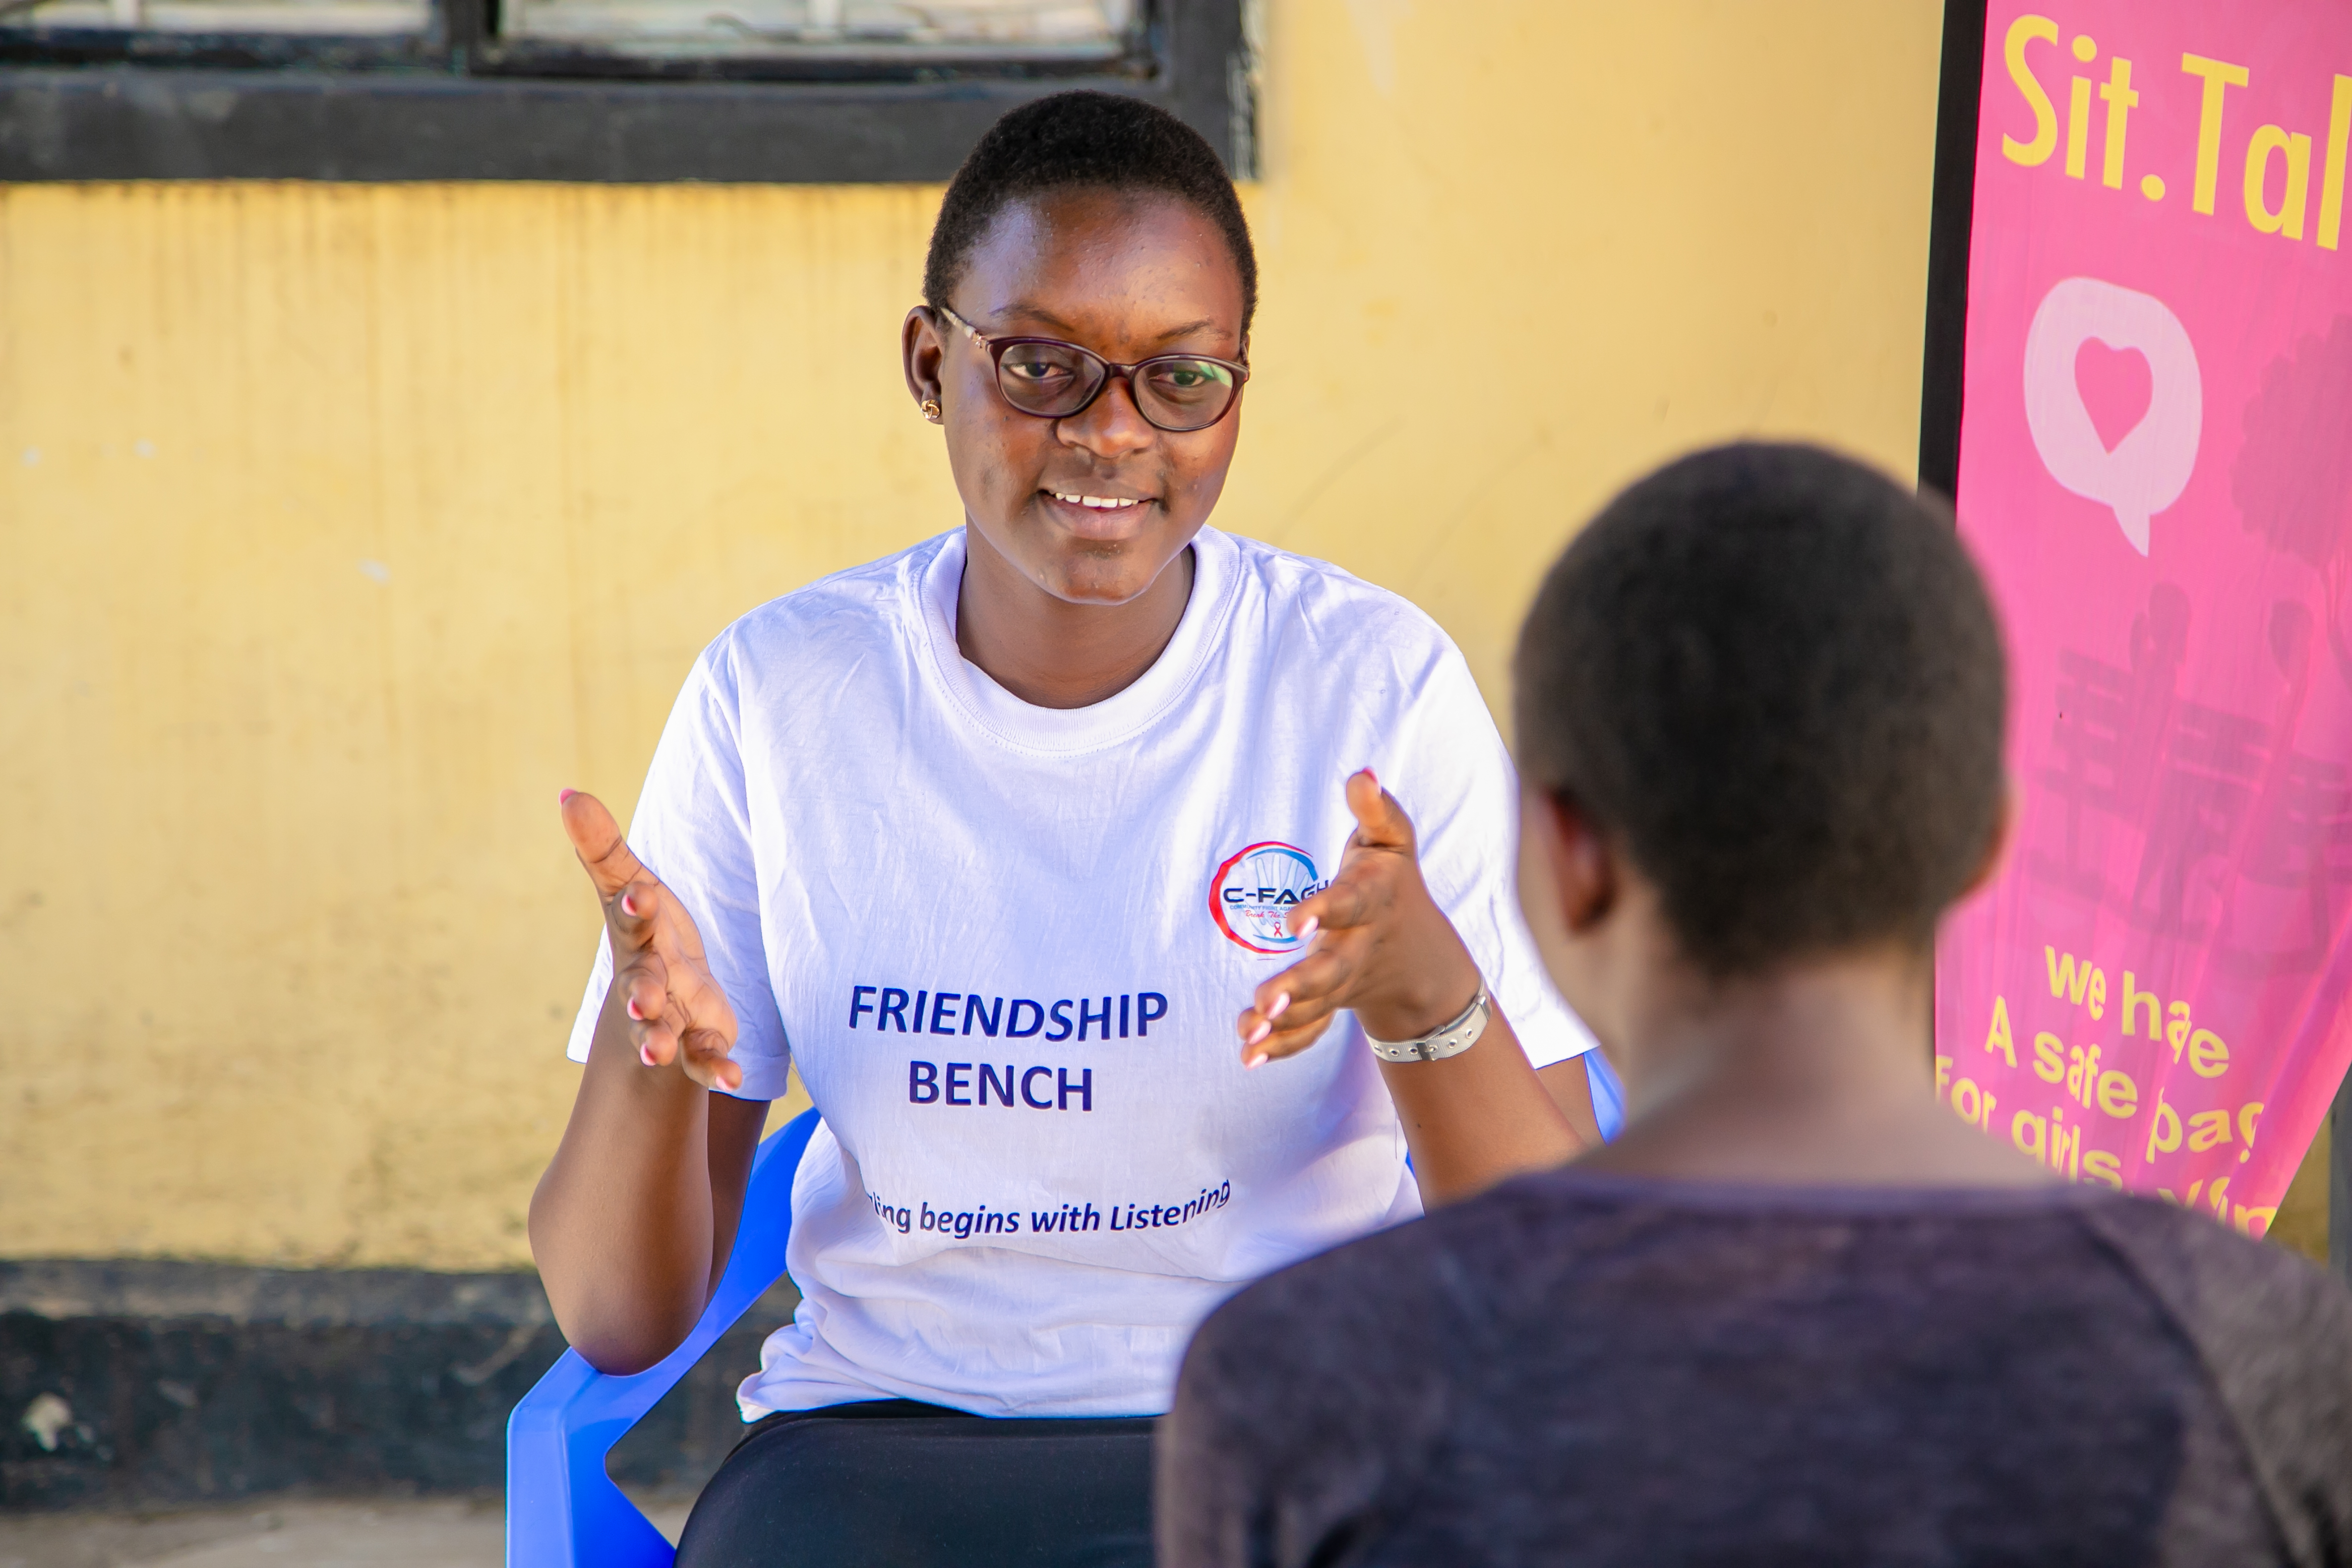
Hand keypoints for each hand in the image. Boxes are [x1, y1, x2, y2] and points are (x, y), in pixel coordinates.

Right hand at [561, 790, 742, 1091]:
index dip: (635, 906)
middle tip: (642, 1002)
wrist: (663, 999)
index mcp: (639, 938)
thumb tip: (568, 793)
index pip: (633, 920)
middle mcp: (650, 982)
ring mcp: (673, 1017)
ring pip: (663, 1034)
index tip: (640, 893)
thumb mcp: (634, 889)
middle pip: (641, 988)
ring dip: (661, 1043)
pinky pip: (706, 1060)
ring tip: (659, 1053)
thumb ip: (605, 849)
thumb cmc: (649, 933)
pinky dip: (716, 1069)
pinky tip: (733, 1079)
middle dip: (640, 994)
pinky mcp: (701, 1042)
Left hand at [1235, 769, 1482, 1067]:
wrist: (1419, 954)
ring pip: (1316, 1008)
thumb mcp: (1393, 841)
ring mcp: (1344, 984)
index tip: (1293, 922)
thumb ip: (1376, 810)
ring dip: (1284, 1023)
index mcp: (1371, 902)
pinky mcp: (1330, 1007)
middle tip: (1266, 998)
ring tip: (1249, 1034)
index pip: (1349, 904)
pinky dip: (1283, 1046)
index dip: (1324, 911)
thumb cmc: (1391, 881)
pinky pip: (1310, 1032)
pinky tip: (1249, 1056)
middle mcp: (1358, 948)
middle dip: (1300, 985)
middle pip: (1332, 970)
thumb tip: (1360, 773)